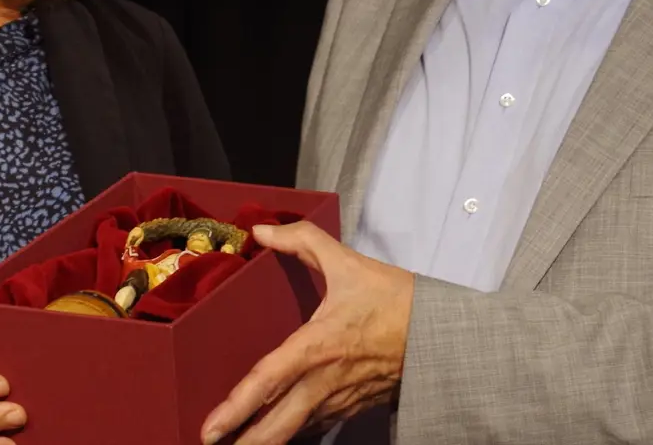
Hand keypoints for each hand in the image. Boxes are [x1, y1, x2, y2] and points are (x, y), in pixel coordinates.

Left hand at [200, 223, 413, 444]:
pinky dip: (295, 433)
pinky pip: (317, 426)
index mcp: (317, 345)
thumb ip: (301, 240)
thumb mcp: (347, 262)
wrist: (442, 333)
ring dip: (268, 443)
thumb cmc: (394, 299)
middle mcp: (324, 380)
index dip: (236, 407)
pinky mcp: (354, 407)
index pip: (267, 380)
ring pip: (297, 430)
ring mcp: (340, 399)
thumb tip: (261, 229)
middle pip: (278, 424)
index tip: (210, 429)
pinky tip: (277, 437)